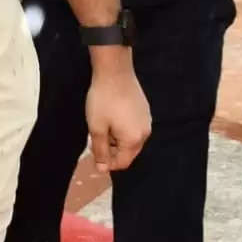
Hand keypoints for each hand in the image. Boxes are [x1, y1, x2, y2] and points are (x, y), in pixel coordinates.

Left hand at [83, 58, 150, 173]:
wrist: (114, 71)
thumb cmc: (103, 100)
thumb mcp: (96, 128)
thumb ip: (100, 151)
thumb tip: (102, 170)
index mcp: (134, 140)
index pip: (122, 163)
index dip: (107, 163)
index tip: (94, 153)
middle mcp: (145, 133)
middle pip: (129, 152)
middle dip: (113, 151)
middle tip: (97, 139)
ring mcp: (147, 120)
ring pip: (131, 139)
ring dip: (117, 139)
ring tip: (103, 126)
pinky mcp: (145, 110)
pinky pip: (134, 127)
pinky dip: (123, 128)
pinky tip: (112, 116)